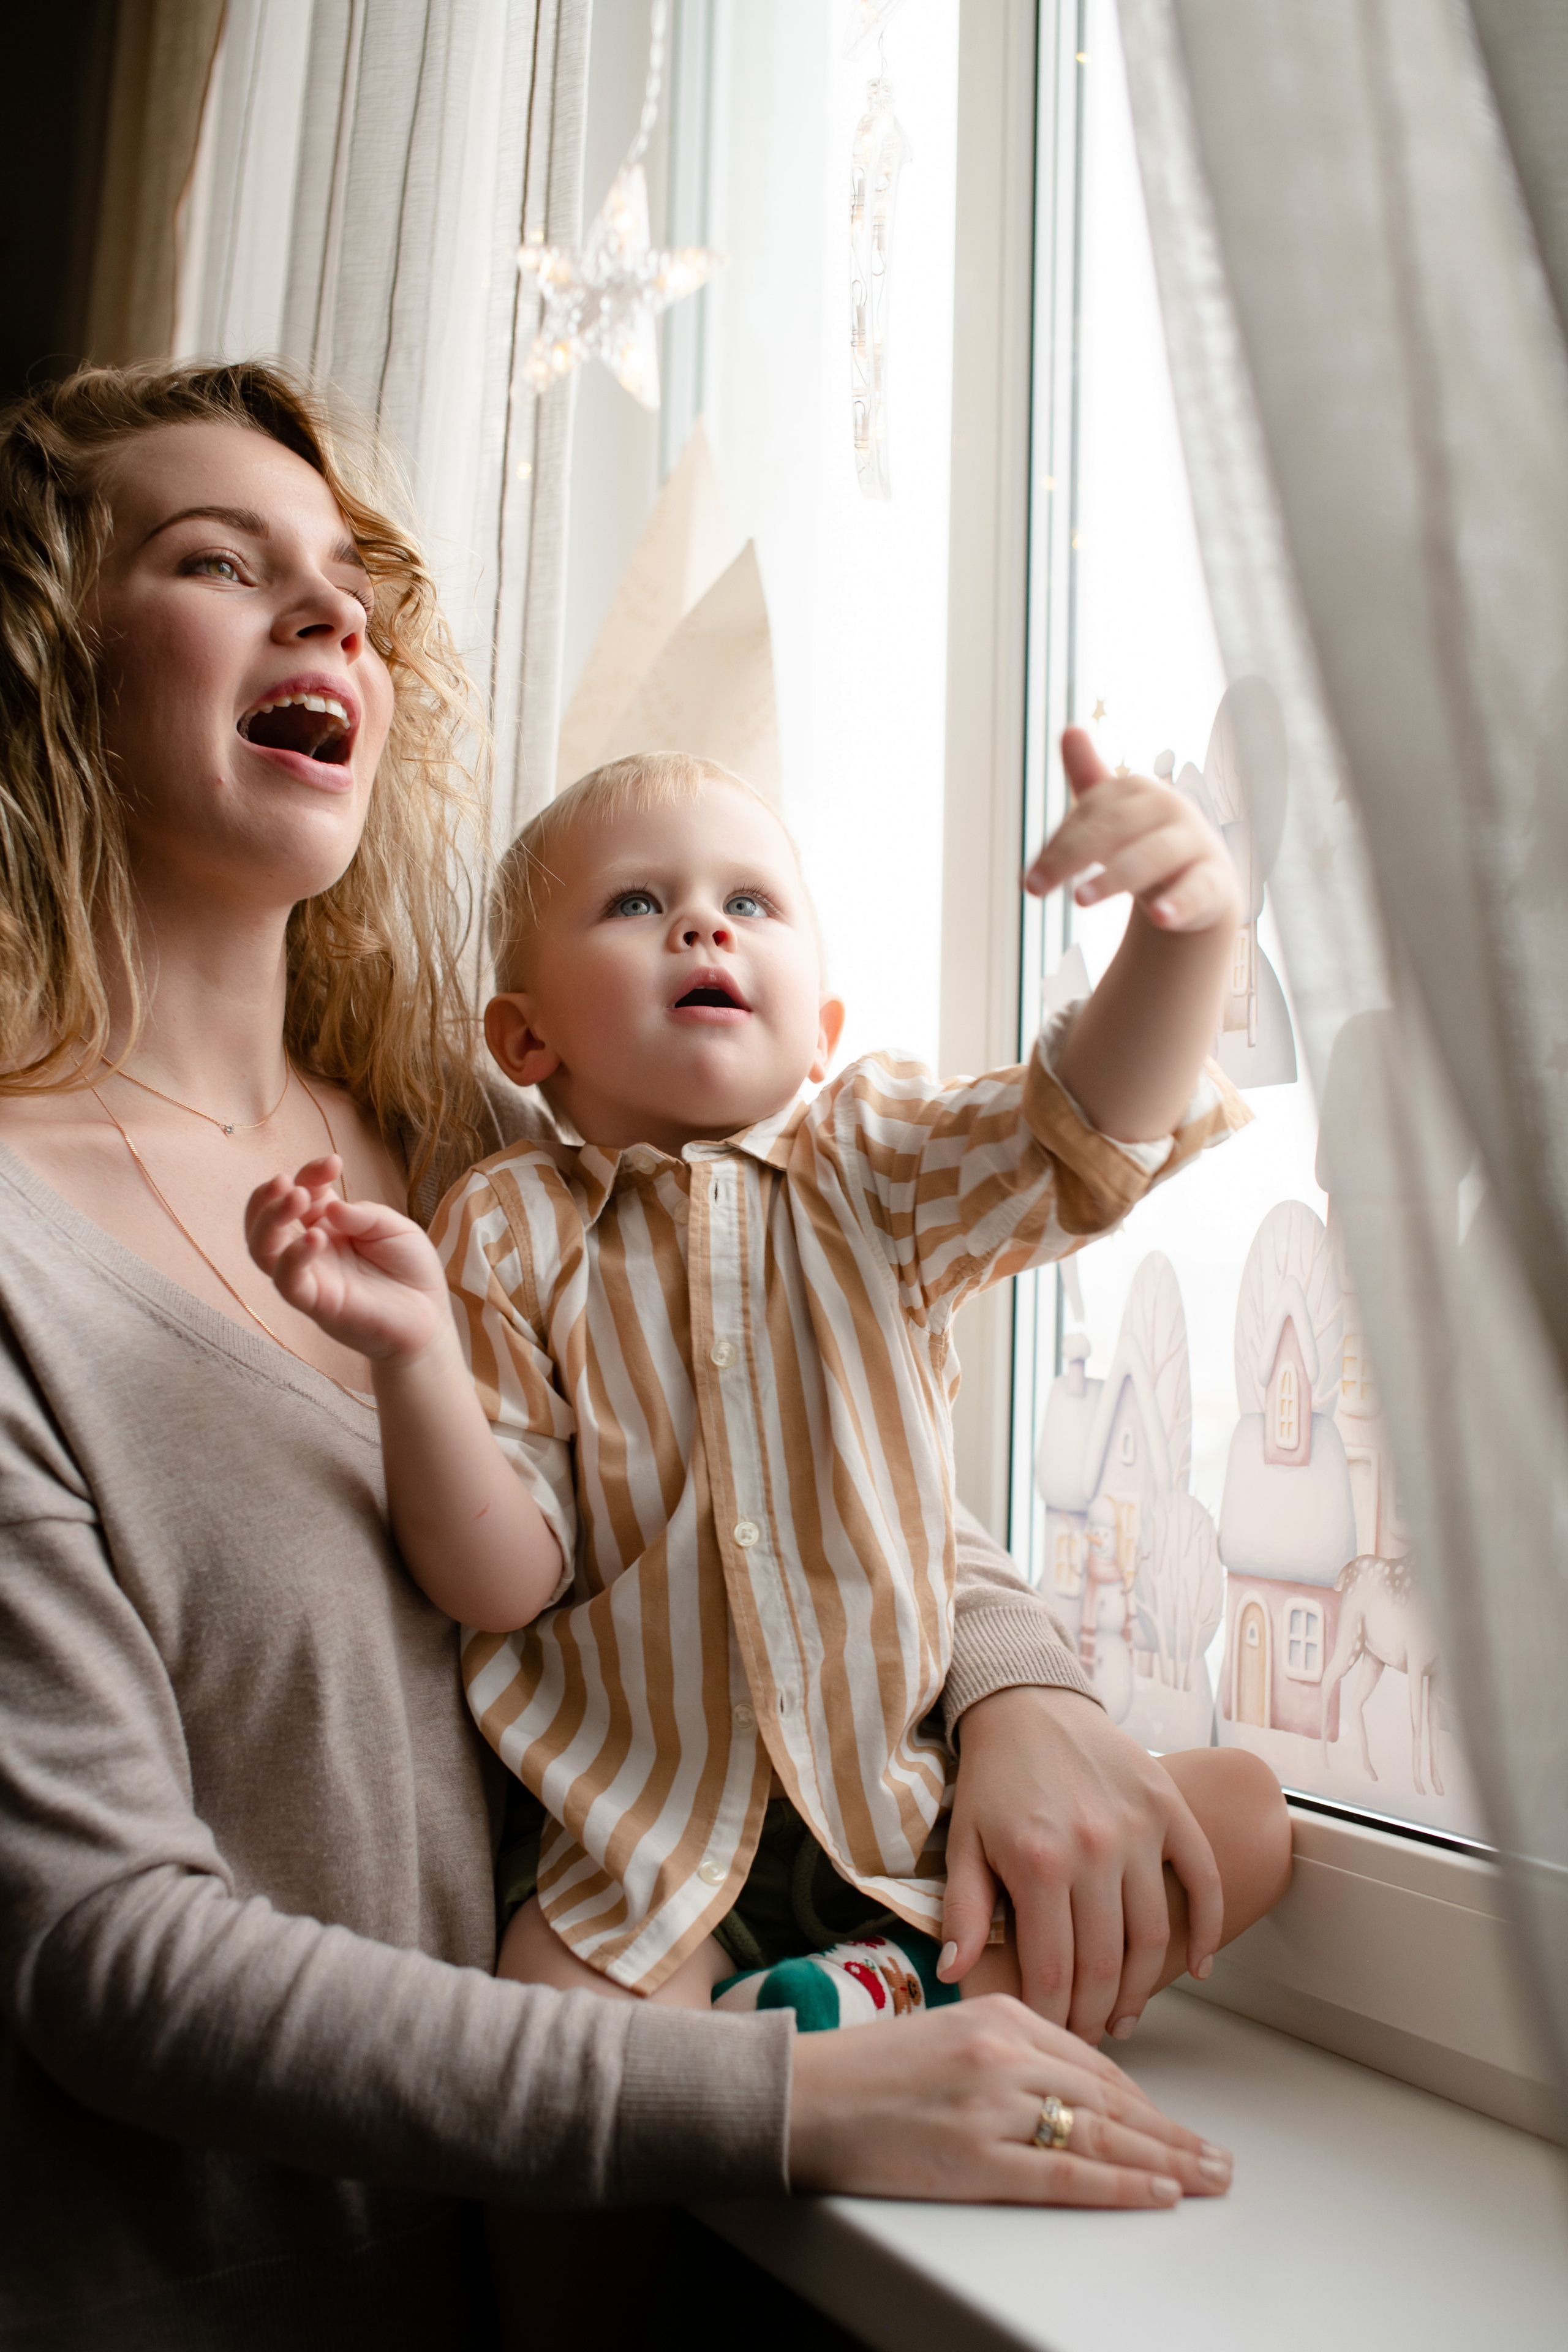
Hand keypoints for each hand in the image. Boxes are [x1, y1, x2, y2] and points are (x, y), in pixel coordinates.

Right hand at [245, 1157, 451, 1364]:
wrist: (429, 1318)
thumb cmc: (412, 1272)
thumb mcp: (396, 1229)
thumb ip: (363, 1215)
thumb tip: (330, 1206)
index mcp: (327, 1224)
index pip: (302, 1192)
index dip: (310, 1174)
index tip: (335, 1163)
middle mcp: (311, 1248)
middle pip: (267, 1220)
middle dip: (271, 1195)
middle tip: (290, 1182)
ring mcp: (310, 1276)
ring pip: (262, 1250)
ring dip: (270, 1220)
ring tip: (295, 1197)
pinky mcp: (315, 1303)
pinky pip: (287, 1281)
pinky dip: (293, 1257)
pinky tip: (315, 1238)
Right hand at [788, 1995, 1229, 2204]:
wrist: (805, 2095)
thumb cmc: (870, 2071)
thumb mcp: (950, 2031)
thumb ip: (1009, 2046)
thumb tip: (1071, 2087)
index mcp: (1000, 2012)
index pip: (1094, 2061)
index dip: (1145, 2100)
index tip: (1177, 2124)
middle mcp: (1004, 2051)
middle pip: (1110, 2099)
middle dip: (1172, 2133)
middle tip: (1220, 2159)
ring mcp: (992, 2105)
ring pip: (1101, 2134)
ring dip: (1165, 2161)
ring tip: (1207, 2179)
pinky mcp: (976, 2158)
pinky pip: (1065, 2173)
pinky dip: (1120, 2184)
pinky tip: (1157, 2192)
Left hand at [938, 1687, 1222, 2044]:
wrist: (1028, 1704)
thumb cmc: (992, 1780)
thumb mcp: (963, 1845)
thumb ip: (964, 1913)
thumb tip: (956, 1974)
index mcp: (1038, 1864)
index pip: (1053, 1972)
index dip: (1055, 2018)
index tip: (1052, 2039)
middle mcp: (1094, 1849)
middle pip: (1106, 1964)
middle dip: (1096, 2015)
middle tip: (1089, 2038)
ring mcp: (1138, 1827)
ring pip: (1153, 1935)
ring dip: (1143, 1986)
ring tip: (1125, 2015)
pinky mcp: (1169, 1806)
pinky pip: (1203, 1879)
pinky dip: (1208, 1929)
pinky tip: (1197, 1967)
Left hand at [1025, 726, 1239, 933]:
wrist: (1203, 883)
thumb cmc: (1147, 843)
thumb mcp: (1116, 814)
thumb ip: (1090, 778)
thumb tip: (1070, 730)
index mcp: (1139, 791)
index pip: (1091, 813)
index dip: (1057, 845)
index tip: (1029, 882)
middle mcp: (1169, 808)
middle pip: (1115, 826)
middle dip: (1073, 856)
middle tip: (1035, 889)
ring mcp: (1194, 843)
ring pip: (1154, 855)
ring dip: (1115, 877)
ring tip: (1080, 899)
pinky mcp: (1213, 880)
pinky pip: (1198, 889)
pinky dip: (1179, 903)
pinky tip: (1161, 917)